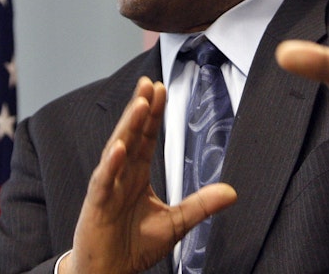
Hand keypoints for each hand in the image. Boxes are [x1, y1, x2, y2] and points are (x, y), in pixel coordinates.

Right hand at [60, 77, 236, 273]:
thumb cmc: (133, 246)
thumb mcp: (175, 223)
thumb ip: (200, 205)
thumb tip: (232, 192)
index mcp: (136, 175)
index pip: (146, 137)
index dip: (153, 114)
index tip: (160, 89)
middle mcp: (120, 175)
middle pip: (131, 135)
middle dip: (140, 109)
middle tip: (149, 83)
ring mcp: (107, 188)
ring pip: (117, 151)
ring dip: (127, 127)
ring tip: (139, 104)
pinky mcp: (96, 206)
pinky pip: (104, 182)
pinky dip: (110, 165)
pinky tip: (118, 148)